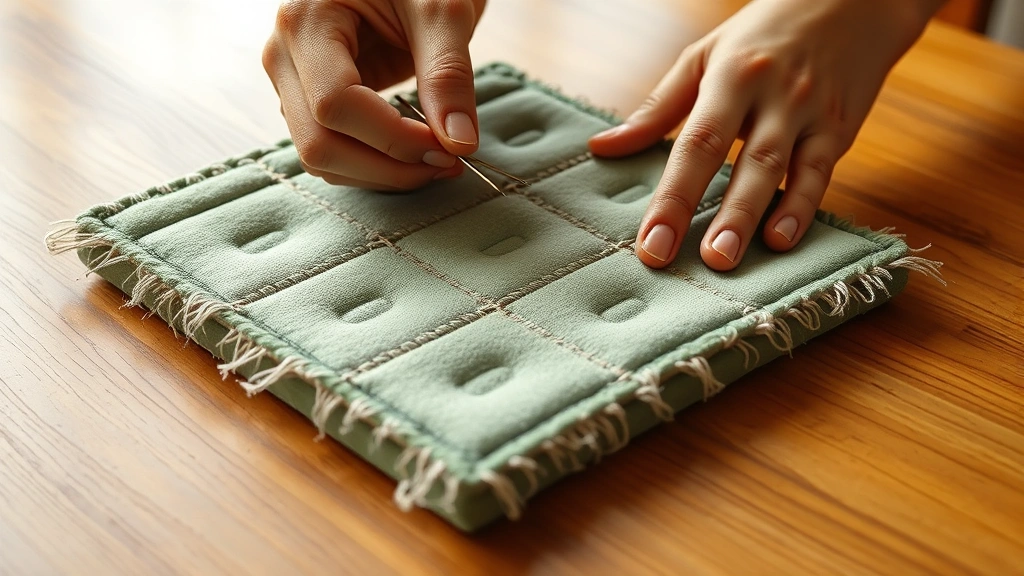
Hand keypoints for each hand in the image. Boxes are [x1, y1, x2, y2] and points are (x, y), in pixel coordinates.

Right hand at [262, 0, 485, 189]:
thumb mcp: (441, 10)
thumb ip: (449, 74)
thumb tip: (458, 142)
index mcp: (306, 21)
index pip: (336, 104)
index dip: (394, 138)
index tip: (448, 147)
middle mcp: (284, 55)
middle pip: (319, 142)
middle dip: (387, 168)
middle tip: (448, 164)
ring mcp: (291, 82)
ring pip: (320, 157)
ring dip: (380, 175)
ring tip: (436, 162)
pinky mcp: (310, 101)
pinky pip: (332, 150)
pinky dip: (373, 166)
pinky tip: (414, 157)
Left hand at [589, 0, 942, 269]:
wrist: (852, 2)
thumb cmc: (762, 34)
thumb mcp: (704, 56)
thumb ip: (657, 108)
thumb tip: (604, 148)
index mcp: (731, 76)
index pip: (697, 142)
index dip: (674, 196)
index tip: (652, 242)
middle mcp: (773, 95)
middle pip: (745, 160)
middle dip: (720, 215)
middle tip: (698, 262)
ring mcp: (811, 113)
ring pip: (784, 170)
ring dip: (757, 217)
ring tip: (730, 260)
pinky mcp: (841, 128)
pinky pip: (822, 173)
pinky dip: (803, 208)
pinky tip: (782, 240)